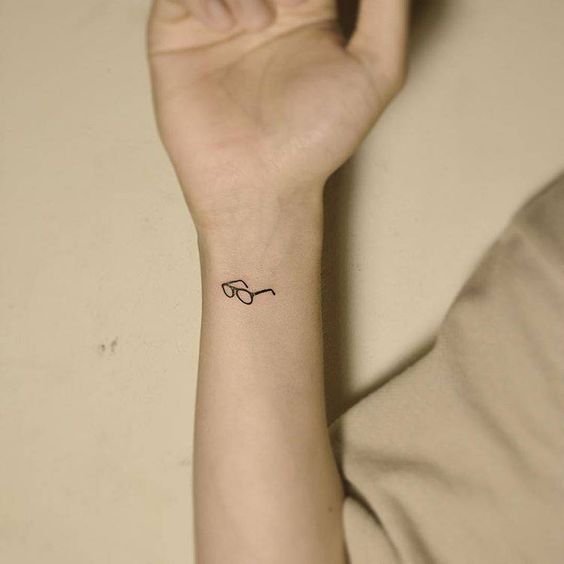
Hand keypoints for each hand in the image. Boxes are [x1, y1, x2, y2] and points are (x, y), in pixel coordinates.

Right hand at [147, 0, 407, 230]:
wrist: (259, 184)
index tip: (307, 5)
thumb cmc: (316, 140)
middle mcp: (262, 5)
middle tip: (283, 7)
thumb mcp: (375, 70)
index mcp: (307, 7)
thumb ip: (387, 7)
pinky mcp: (177, 33)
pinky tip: (225, 25)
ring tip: (258, 22)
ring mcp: (218, 17)